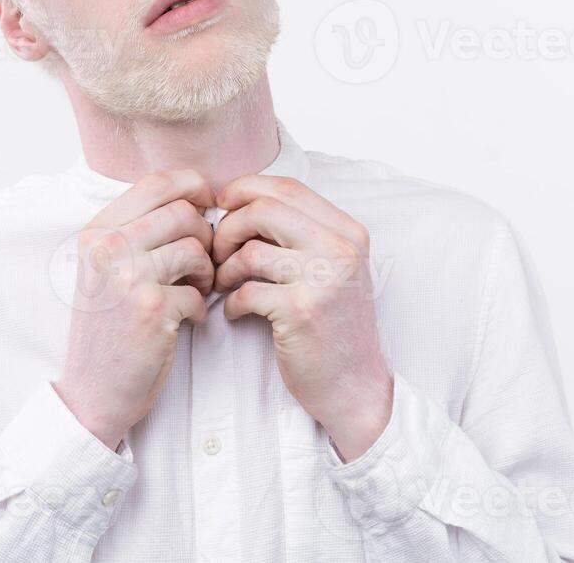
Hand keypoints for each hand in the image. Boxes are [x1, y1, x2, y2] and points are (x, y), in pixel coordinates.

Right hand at [54, 170, 217, 450]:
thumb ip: (138, 231)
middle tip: (200, 265)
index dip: (194, 188)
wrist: (91, 390)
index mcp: (97, 231)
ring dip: (206, 273)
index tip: (207, 209)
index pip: (157, 182)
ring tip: (194, 291)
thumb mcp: (106, 268)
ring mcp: (128, 276)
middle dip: (205, 238)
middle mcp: (108, 247)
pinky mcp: (151, 308)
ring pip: (197, 248)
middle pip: (184, 213)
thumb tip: (195, 200)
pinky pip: (199, 292)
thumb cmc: (108, 326)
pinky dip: (200, 308)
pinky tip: (184, 320)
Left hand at [211, 176, 393, 461]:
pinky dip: (232, 302)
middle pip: (263, 209)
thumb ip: (299, 234)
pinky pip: (246, 291)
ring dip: (225, 269)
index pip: (286, 187)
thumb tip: (239, 203)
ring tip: (225, 285)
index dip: (244, 190)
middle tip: (217, 252)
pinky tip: (237, 314)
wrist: (356, 387)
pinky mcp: (302, 311)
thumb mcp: (331, 269)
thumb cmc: (333, 326)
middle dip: (228, 228)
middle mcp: (341, 249)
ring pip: (250, 250)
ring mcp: (323, 279)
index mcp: (348, 231)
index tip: (221, 208)